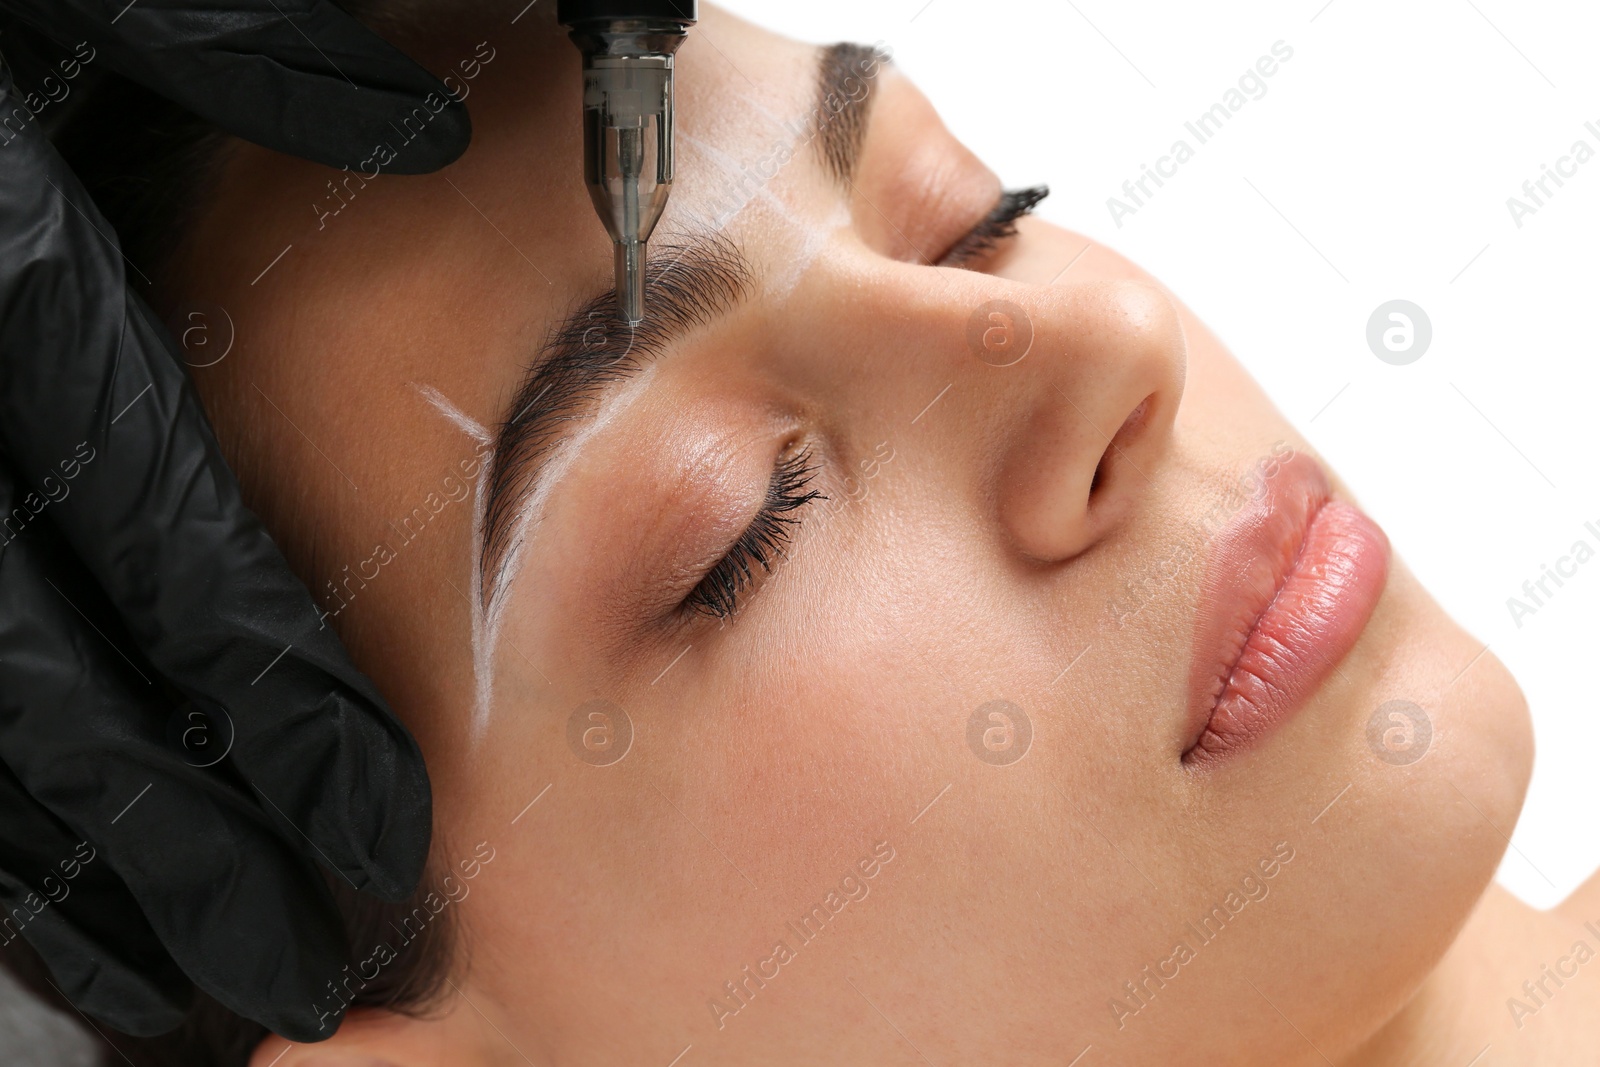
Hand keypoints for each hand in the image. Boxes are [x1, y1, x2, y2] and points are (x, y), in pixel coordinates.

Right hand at [0, 0, 468, 1041]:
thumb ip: (226, 44)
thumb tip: (404, 118)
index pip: (154, 524)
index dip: (263, 685)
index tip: (369, 823)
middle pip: (45, 677)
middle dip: (173, 836)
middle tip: (296, 964)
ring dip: (62, 869)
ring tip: (175, 982)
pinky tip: (40, 889)